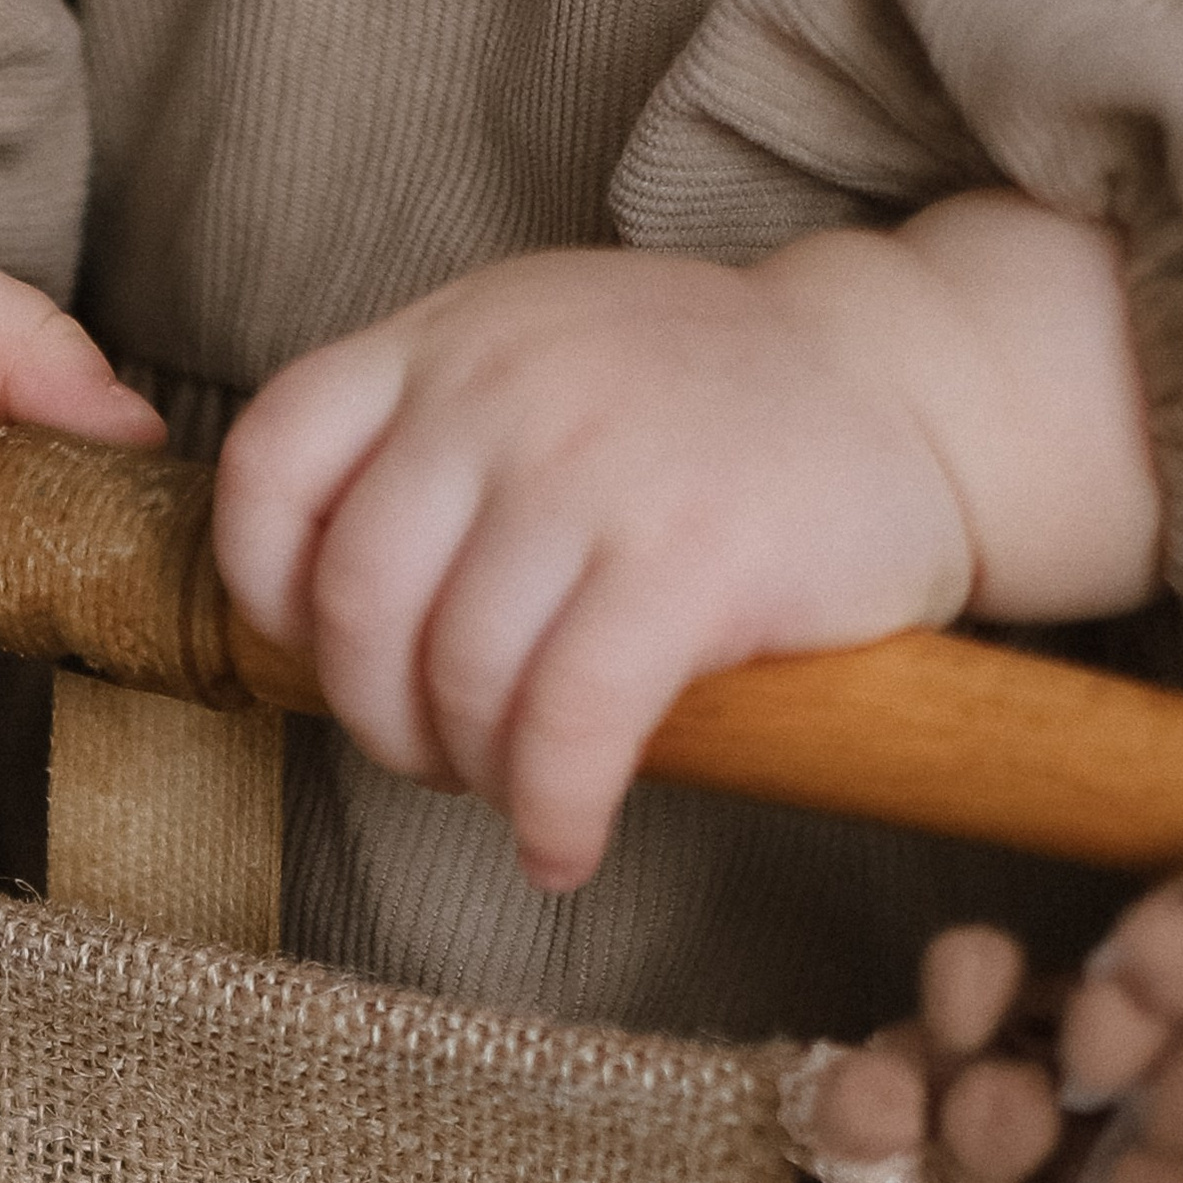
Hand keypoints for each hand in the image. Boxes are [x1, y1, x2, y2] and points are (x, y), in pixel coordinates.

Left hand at [214, 194, 1158, 892]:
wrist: (915, 385)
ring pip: (458, 676)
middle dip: (380, 718)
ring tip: (518, 793)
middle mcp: (505, 387)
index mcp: (450, 337)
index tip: (317, 649)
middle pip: (361, 601)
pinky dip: (551, 813)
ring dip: (474, 774)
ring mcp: (595, 468)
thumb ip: (430, 435)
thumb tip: (320, 619)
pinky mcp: (689, 558)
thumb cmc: (710, 412)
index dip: (267, 587)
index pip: (274, 460)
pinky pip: (565, 726)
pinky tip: (566, 845)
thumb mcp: (542, 357)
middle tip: (438, 756)